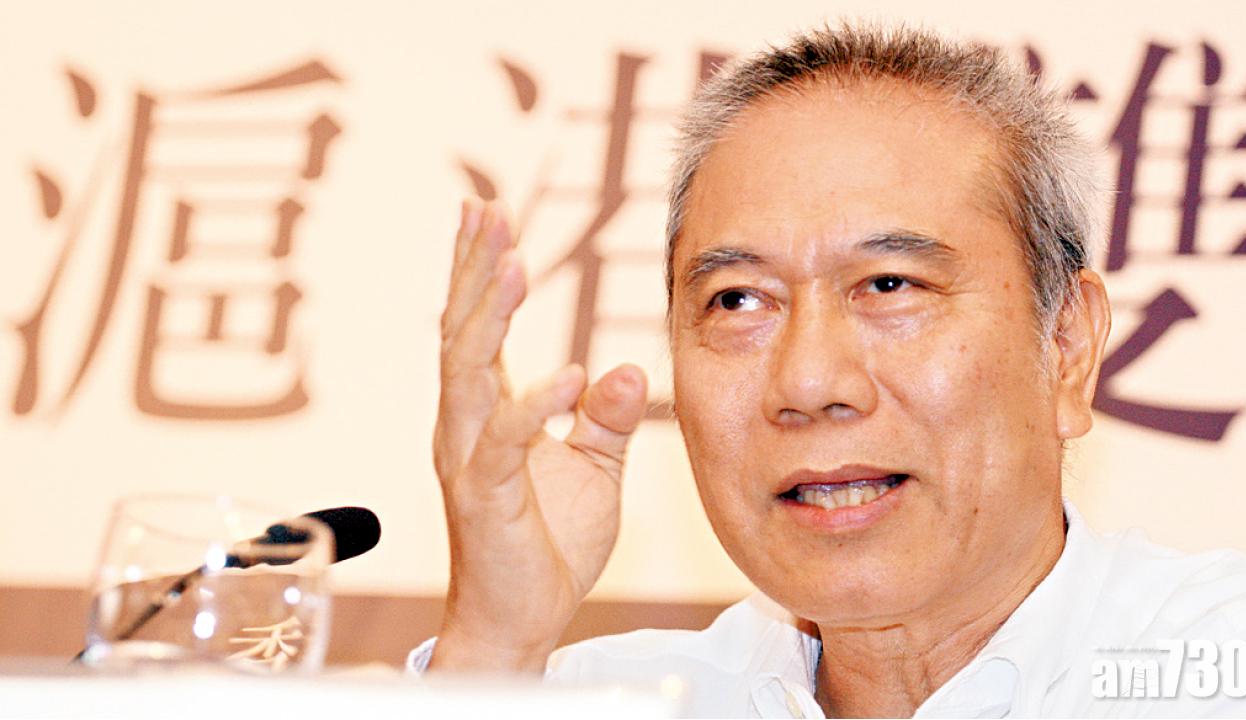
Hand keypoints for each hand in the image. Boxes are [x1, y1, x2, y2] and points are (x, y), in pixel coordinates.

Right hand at [429, 199, 647, 671]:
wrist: (523, 618)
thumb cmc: (549, 541)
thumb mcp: (594, 468)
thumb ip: (607, 417)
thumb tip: (631, 369)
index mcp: (486, 411)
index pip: (477, 327)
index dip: (480, 270)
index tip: (487, 212)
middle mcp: (464, 425)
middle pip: (461, 332)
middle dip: (473, 269)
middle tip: (485, 210)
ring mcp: (466, 459)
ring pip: (467, 373)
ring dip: (489, 315)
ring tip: (514, 262)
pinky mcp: (484, 499)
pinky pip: (502, 443)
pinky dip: (532, 406)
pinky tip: (567, 374)